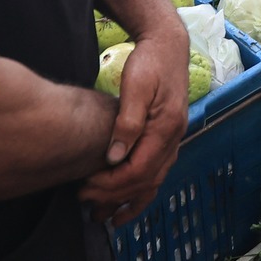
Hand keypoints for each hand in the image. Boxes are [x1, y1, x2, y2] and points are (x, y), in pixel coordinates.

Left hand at [80, 28, 186, 224]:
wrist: (167, 44)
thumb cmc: (149, 62)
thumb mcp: (135, 87)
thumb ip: (126, 123)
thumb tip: (114, 158)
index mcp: (166, 127)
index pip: (139, 169)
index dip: (112, 184)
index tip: (86, 187)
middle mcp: (174, 137)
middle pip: (147, 180)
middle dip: (116, 196)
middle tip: (86, 202)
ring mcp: (174, 138)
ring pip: (154, 180)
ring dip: (130, 200)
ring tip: (107, 216)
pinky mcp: (168, 135)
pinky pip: (157, 171)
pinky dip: (142, 188)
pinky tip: (127, 197)